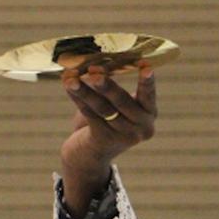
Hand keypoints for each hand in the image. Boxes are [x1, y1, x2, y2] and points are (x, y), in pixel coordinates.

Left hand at [58, 61, 157, 218]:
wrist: (89, 155)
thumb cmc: (105, 120)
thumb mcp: (116, 105)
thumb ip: (110, 88)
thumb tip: (93, 63)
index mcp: (150, 113)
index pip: (149, 96)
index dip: (147, 82)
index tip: (145, 65)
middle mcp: (142, 127)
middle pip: (122, 102)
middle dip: (106, 84)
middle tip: (94, 69)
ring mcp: (124, 137)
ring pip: (102, 108)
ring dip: (85, 90)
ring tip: (72, 77)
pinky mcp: (104, 141)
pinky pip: (89, 115)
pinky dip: (78, 99)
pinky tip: (68, 86)